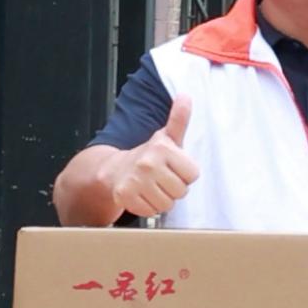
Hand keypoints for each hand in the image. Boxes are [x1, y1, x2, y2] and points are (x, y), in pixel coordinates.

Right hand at [108, 93, 198, 220]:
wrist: (114, 169)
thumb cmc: (149, 155)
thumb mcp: (166, 137)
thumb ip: (179, 119)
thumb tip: (185, 96)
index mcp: (162, 148)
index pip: (193, 174)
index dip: (185, 174)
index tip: (173, 167)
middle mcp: (147, 163)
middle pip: (181, 191)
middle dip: (174, 188)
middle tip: (162, 179)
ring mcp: (135, 181)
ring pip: (167, 204)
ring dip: (162, 199)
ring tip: (152, 187)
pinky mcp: (125, 196)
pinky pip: (151, 211)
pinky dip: (148, 207)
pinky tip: (142, 195)